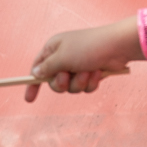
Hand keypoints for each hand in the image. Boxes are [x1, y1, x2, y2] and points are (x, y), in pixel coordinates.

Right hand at [24, 19, 139, 101]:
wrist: (117, 46)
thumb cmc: (87, 47)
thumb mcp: (62, 57)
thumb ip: (46, 68)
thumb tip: (35, 74)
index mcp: (53, 49)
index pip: (37, 68)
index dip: (33, 83)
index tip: (29, 99)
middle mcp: (64, 58)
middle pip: (54, 82)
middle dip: (62, 83)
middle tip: (67, 76)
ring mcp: (78, 66)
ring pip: (71, 87)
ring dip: (79, 82)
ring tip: (88, 72)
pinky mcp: (90, 73)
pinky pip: (85, 87)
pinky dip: (90, 83)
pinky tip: (98, 73)